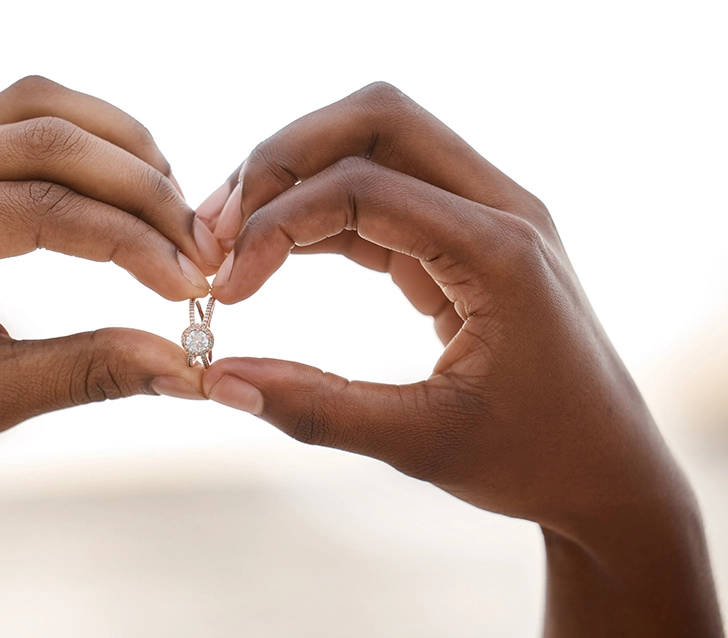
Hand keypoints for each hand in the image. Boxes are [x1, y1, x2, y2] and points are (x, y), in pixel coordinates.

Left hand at [0, 75, 226, 496]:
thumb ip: (89, 372)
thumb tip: (186, 364)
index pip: (44, 206)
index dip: (134, 240)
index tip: (193, 282)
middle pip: (44, 133)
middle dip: (138, 185)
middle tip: (198, 243)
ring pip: (33, 107)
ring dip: (113, 145)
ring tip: (169, 205)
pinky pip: (15, 125)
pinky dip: (81, 147)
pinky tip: (121, 188)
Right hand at [195, 83, 721, 635]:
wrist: (607, 470)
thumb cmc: (534, 459)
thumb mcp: (420, 444)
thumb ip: (316, 409)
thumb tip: (220, 381)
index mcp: (500, 250)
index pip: (365, 187)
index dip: (278, 225)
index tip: (227, 286)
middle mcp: (500, 209)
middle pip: (378, 118)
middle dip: (285, 155)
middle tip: (221, 222)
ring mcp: (487, 215)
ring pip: (378, 143)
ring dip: (298, 176)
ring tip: (234, 235)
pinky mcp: (467, 236)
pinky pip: (384, 192)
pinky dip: (323, 210)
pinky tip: (276, 250)